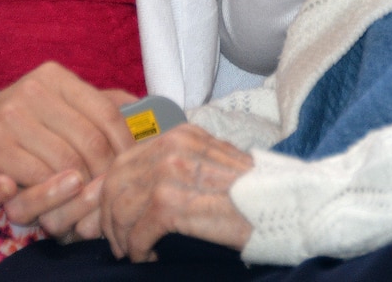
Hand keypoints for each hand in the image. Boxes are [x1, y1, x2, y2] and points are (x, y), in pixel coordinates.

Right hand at [0, 63, 132, 210]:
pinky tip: (55, 196)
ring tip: (86, 196)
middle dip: (105, 171)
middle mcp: (34, 91)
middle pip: (90, 140)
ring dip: (80, 187)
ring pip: (67, 162)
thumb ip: (96, 102)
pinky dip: (52, 193)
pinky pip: (38, 177)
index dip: (125, 143)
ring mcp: (12, 118)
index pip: (106, 111)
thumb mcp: (56, 102)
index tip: (131, 164)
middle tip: (110, 189)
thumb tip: (140, 106)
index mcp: (55, 77)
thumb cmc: (19, 123)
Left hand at [68, 125, 253, 261]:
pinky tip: (149, 257)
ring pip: (120, 207)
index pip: (124, 160)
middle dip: (108, 217)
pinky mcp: (174, 204)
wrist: (283, 204)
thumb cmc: (250, 192)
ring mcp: (171, 173)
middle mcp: (172, 147)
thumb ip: (174, 169)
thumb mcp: (209, 166)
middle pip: (114, 182)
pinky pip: (137, 231)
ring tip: (133, 252)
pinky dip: (137, 250)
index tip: (111, 219)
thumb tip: (134, 192)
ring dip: (121, 237)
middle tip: (117, 242)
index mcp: (179, 135)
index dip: (110, 193)